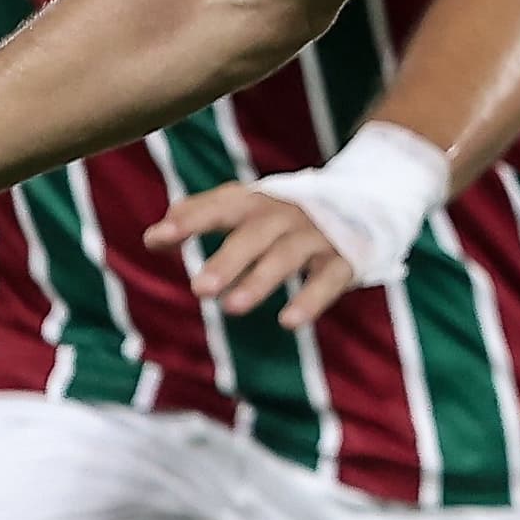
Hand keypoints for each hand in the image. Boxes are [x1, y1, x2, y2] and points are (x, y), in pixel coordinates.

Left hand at [146, 182, 362, 329]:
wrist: (367, 197)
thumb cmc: (287, 211)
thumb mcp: (246, 206)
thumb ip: (200, 216)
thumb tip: (152, 238)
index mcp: (258, 200)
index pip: (220, 205)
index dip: (190, 219)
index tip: (157, 238)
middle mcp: (286, 213)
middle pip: (254, 234)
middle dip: (227, 260)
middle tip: (197, 289)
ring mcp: (316, 235)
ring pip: (287, 257)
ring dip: (259, 281)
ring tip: (231, 307)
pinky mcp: (344, 259)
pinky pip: (327, 280)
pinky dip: (310, 300)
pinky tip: (288, 321)